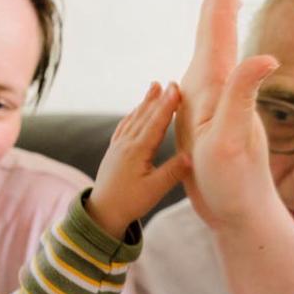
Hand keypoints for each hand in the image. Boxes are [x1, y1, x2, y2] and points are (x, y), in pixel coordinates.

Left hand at [85, 81, 187, 232]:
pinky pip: (125, 126)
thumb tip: (191, 156)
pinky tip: (136, 110)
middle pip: (145, 116)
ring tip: (154, 87)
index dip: (167, 105)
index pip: (155, 123)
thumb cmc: (130, 202)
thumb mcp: (155, 190)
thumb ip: (172, 172)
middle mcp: (126, 144)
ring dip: (145, 102)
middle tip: (170, 82)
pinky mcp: (114, 151)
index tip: (176, 88)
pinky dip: (133, 114)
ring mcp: (118, 146)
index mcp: (137, 151)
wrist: (102, 211)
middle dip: (159, 98)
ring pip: (134, 118)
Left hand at [176, 0, 287, 227]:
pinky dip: (230, 18)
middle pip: (213, 12)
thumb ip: (242, 97)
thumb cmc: (226, 185)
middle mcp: (203, 77)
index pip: (217, 15)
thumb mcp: (229, 143)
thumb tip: (264, 57)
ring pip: (216, 26)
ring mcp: (209, 88)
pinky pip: (223, 45)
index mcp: (207, 81)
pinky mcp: (218, 99)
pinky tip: (235, 11)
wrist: (224, 213)